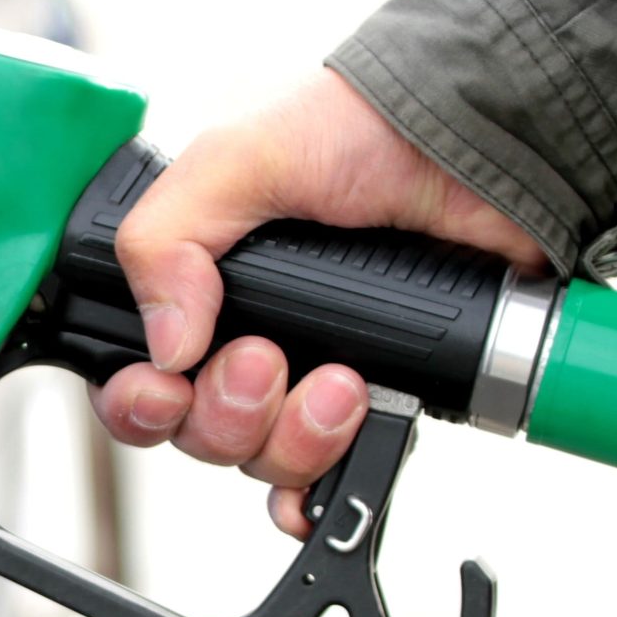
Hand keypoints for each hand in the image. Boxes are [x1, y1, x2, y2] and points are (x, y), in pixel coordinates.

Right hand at [92, 70, 546, 537]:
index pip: (134, 373)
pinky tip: (343, 453)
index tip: (168, 387)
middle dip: (227, 413)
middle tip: (267, 359)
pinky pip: (328, 478)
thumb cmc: (364, 128)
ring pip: (261, 460)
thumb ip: (167, 240)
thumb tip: (166, 346)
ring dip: (293, 436)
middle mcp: (245, 331)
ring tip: (341, 380)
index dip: (137, 400)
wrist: (482, 145)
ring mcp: (311, 369)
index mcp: (196, 281)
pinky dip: (324, 488)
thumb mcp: (239, 158)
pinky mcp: (379, 397)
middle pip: (196, 432)